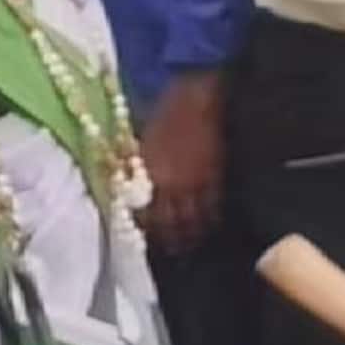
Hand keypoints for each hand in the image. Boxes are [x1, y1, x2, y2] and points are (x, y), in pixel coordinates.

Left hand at [140, 70, 224, 254]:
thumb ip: (137, 165)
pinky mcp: (215, 177)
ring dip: (190, 234)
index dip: (145, 228)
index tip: (144, 236)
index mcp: (147, 174)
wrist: (197, 95)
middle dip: (169, 239)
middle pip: (168, 223)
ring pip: (192, 220)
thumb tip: (129, 182)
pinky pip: (213, 207)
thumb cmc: (163, 109)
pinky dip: (211, 219)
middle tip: (170, 249)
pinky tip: (210, 224)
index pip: (143, 213)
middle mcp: (169, 185)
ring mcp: (195, 183)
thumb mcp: (142, 138)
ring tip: (190, 243)